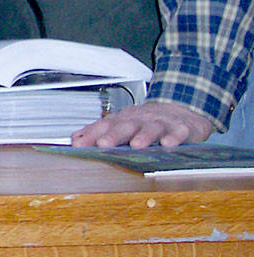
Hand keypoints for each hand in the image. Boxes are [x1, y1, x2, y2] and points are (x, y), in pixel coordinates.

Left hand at [71, 100, 213, 148]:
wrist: (180, 111)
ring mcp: (161, 123)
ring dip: (143, 136)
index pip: (104, 126)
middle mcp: (139, 120)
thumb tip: (75, 140)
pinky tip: (168, 144)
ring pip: (151, 128)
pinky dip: (174, 137)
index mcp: (123, 120)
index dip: (91, 135)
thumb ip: (99, 132)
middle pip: (125, 126)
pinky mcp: (181, 128)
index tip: (78, 145)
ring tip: (136, 145)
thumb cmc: (146, 121)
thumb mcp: (122, 124)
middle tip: (103, 144)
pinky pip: (178, 132)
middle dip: (113, 135)